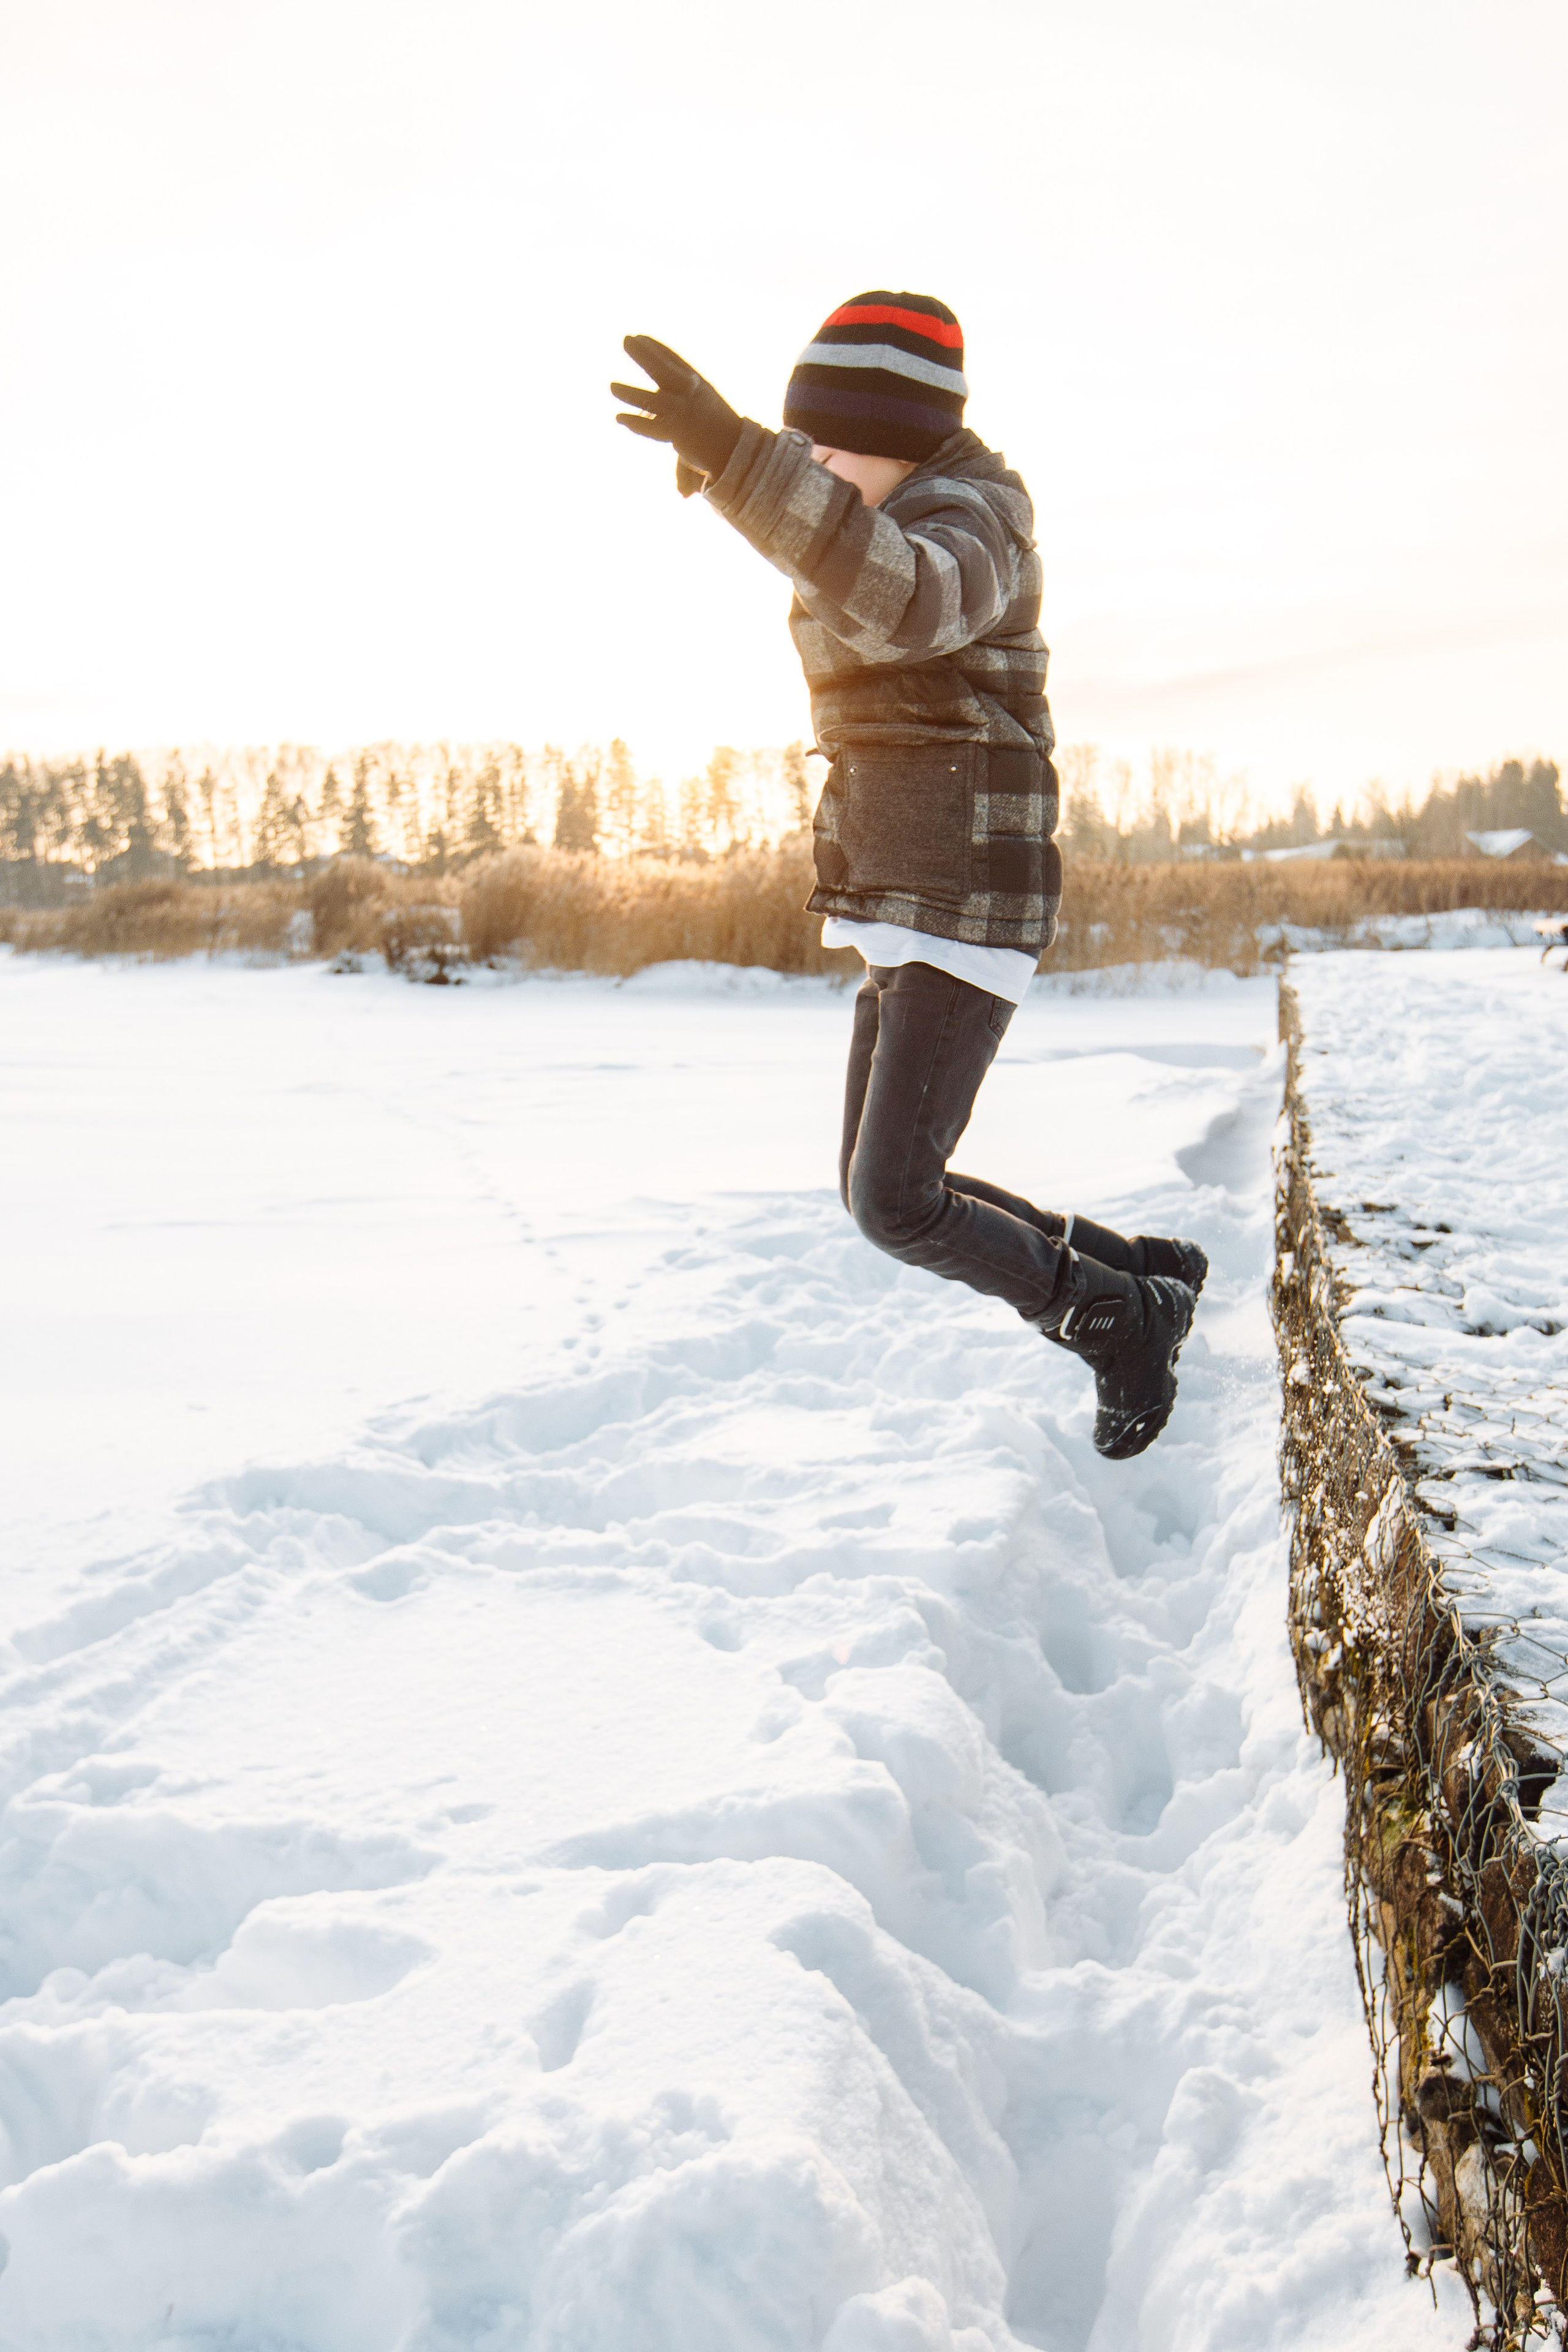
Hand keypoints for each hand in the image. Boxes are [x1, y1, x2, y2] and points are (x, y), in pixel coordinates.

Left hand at [611, 335, 742, 483]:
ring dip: (629, 392)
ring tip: (612, 386)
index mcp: (696, 382)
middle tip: (625, 340)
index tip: (638, 337)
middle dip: (642, 354)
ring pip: (649, 399)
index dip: (654, 347)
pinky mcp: (676, 432)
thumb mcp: (705, 399)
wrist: (736, 449)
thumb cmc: (720, 426)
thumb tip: (669, 385)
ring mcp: (681, 411)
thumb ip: (687, 391)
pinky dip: (634, 422)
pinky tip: (619, 417)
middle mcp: (688, 392)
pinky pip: (649, 426)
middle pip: (661, 368)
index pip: (672, 358)